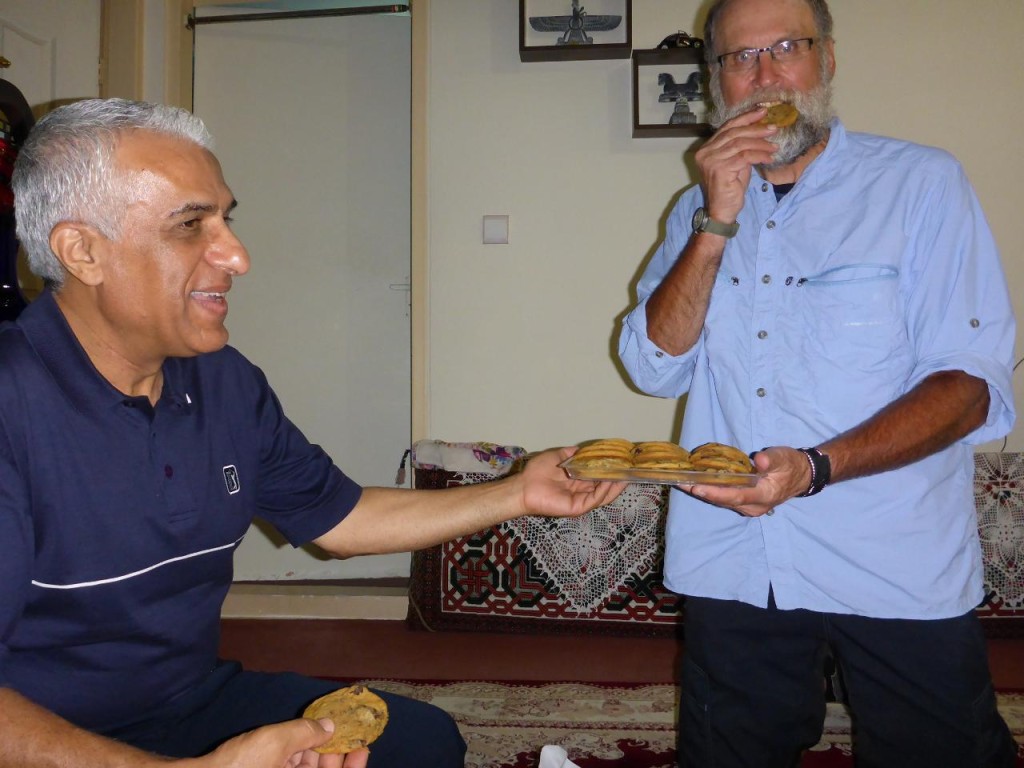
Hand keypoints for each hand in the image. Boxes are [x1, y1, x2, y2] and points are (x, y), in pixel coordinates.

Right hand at [190, 718, 368, 767]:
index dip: (353, 767)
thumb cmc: (238, 767)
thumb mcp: (277, 741)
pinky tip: (295, 743)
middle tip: (342, 732)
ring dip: (314, 755)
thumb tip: (329, 727)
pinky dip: (295, 760)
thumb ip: (306, 733)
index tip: (361, 748)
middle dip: (332, 756)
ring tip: (318, 732)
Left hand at [518, 447, 626, 518]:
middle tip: (628, 469)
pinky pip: (594, 499)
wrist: (524, 486)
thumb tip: (581, 449)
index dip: (608, 470)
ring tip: (625, 475)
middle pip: (603, 487)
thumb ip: (570, 454)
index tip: (620, 462)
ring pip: (603, 495)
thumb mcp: (557, 457)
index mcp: (576, 481)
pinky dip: (604, 491)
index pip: (597, 477)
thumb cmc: (537, 472)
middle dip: (616, 478)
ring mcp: (580, 500)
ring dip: (614, 485)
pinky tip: (611, 481)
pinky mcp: (577, 507)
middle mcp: (581, 491)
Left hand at [680, 446, 810, 516]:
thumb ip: (772, 459)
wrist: (801, 476)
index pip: (735, 496)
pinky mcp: (744, 502)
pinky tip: (696, 482)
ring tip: (682, 482)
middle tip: (680, 482)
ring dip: (703, 492)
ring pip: (722, 501)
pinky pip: (724, 498)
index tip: (697, 487)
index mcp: (763, 496)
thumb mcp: (783, 457)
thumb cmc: (791, 465)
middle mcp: (753, 506)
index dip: (715, 493)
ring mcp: (748, 506)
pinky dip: (710, 490)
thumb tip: (760, 461)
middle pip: (723, 500)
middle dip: (701, 492)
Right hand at [694, 107, 778, 223]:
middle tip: (773, 128)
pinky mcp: (720, 169)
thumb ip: (740, 147)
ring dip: (761, 143)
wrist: (722, 211)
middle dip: (756, 128)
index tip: (762, 112)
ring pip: (740, 143)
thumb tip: (759, 130)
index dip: (745, 118)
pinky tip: (769, 158)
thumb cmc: (730, 188)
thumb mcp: (735, 163)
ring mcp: (711, 160)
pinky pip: (744, 156)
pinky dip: (759, 155)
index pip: (727, 127)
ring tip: (774, 145)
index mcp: (706, 149)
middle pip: (734, 132)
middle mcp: (705, 153)